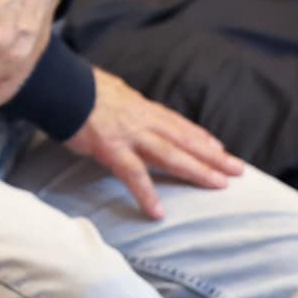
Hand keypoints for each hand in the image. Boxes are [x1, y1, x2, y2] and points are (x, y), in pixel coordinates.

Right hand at [65, 68, 244, 218]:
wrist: (60, 85)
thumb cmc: (78, 86)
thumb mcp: (108, 89)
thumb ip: (121, 103)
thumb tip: (124, 105)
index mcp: (139, 106)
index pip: (175, 122)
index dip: (198, 135)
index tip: (217, 146)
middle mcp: (142, 120)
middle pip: (183, 139)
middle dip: (212, 155)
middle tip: (237, 169)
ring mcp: (130, 135)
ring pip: (171, 155)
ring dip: (197, 170)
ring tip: (218, 185)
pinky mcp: (112, 150)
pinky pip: (134, 175)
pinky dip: (147, 194)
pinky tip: (157, 212)